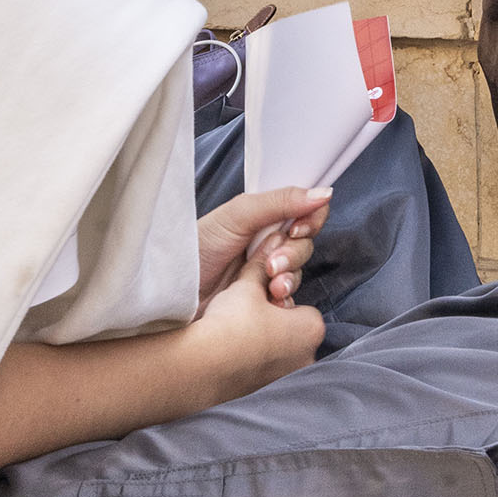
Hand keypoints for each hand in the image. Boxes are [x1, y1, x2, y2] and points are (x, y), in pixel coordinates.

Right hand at [188, 251, 324, 403]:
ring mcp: (287, 381)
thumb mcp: (247, 285)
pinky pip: (264, 372)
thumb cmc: (231, 321)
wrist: (201, 366)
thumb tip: (276, 235)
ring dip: (263, 343)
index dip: (280, 299)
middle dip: (275, 322)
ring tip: (236, 334)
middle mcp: (307, 358)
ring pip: (279, 353)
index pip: (302, 307)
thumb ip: (262, 263)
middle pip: (293, 331)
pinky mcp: (265, 395)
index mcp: (312, 329)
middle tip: (248, 315)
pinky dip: (252, 363)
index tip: (261, 298)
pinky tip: (231, 354)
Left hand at [197, 185, 329, 306]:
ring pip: (297, 274)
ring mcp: (263, 275)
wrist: (173, 291)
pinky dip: (284, 303)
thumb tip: (324, 193)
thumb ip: (281, 201)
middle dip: (293, 255)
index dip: (309, 220)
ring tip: (271, 288)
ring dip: (289, 279)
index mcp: (263, 218)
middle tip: (271, 265)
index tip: (297, 229)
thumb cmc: (197, 247)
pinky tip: (271, 304)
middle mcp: (266, 245)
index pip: (303, 213)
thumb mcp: (238, 215)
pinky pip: (287, 303)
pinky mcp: (260, 303)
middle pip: (304, 246)